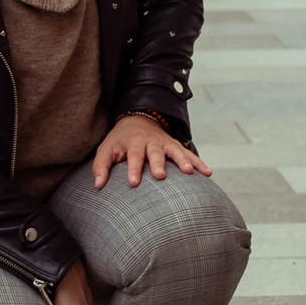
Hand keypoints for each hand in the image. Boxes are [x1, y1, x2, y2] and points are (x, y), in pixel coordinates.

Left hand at [92, 112, 211, 188]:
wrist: (139, 119)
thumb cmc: (120, 140)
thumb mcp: (106, 148)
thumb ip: (101, 166)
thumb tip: (98, 185)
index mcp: (134, 143)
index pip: (134, 156)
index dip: (133, 169)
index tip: (134, 183)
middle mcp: (151, 142)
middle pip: (155, 153)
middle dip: (158, 164)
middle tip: (161, 176)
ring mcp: (166, 143)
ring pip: (176, 152)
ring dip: (183, 161)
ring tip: (190, 172)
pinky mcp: (176, 146)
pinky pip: (189, 154)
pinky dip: (199, 162)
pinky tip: (208, 173)